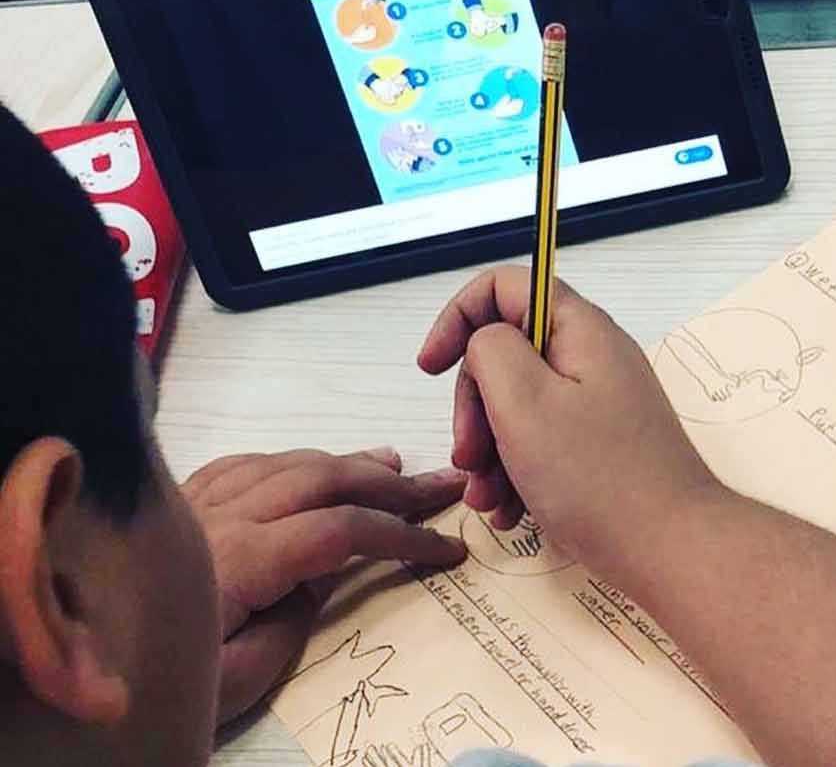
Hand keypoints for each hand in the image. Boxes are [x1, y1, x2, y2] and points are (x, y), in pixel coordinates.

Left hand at [181, 447, 467, 725]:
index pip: (343, 530)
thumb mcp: (238, 679)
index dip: (402, 536)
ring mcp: (198, 504)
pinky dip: (291, 459)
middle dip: (392, 481)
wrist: (81, 656)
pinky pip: (244, 463)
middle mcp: (224, 516)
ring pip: (287, 462)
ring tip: (394, 462)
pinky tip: (311, 464)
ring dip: (348, 461)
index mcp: (244, 559)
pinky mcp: (180, 506)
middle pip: (323, 478)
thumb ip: (291, 622)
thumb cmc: (161, 682)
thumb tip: (325, 576)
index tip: (446, 550)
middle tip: (443, 485)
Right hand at [417, 266, 724, 579]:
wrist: (671, 550)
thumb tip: (483, 340)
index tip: (431, 367)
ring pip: (520, 407)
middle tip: (468, 457)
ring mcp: (599, 403)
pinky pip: (544, 443)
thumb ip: (491, 351)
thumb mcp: (524, 403)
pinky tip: (509, 513)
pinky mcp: (602, 445)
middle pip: (507, 355)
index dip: (459, 317)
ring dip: (491, 451)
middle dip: (474, 407)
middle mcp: (593, 358)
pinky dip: (518, 474)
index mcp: (580, 331)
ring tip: (487, 499)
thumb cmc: (599, 479)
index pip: (507, 286)